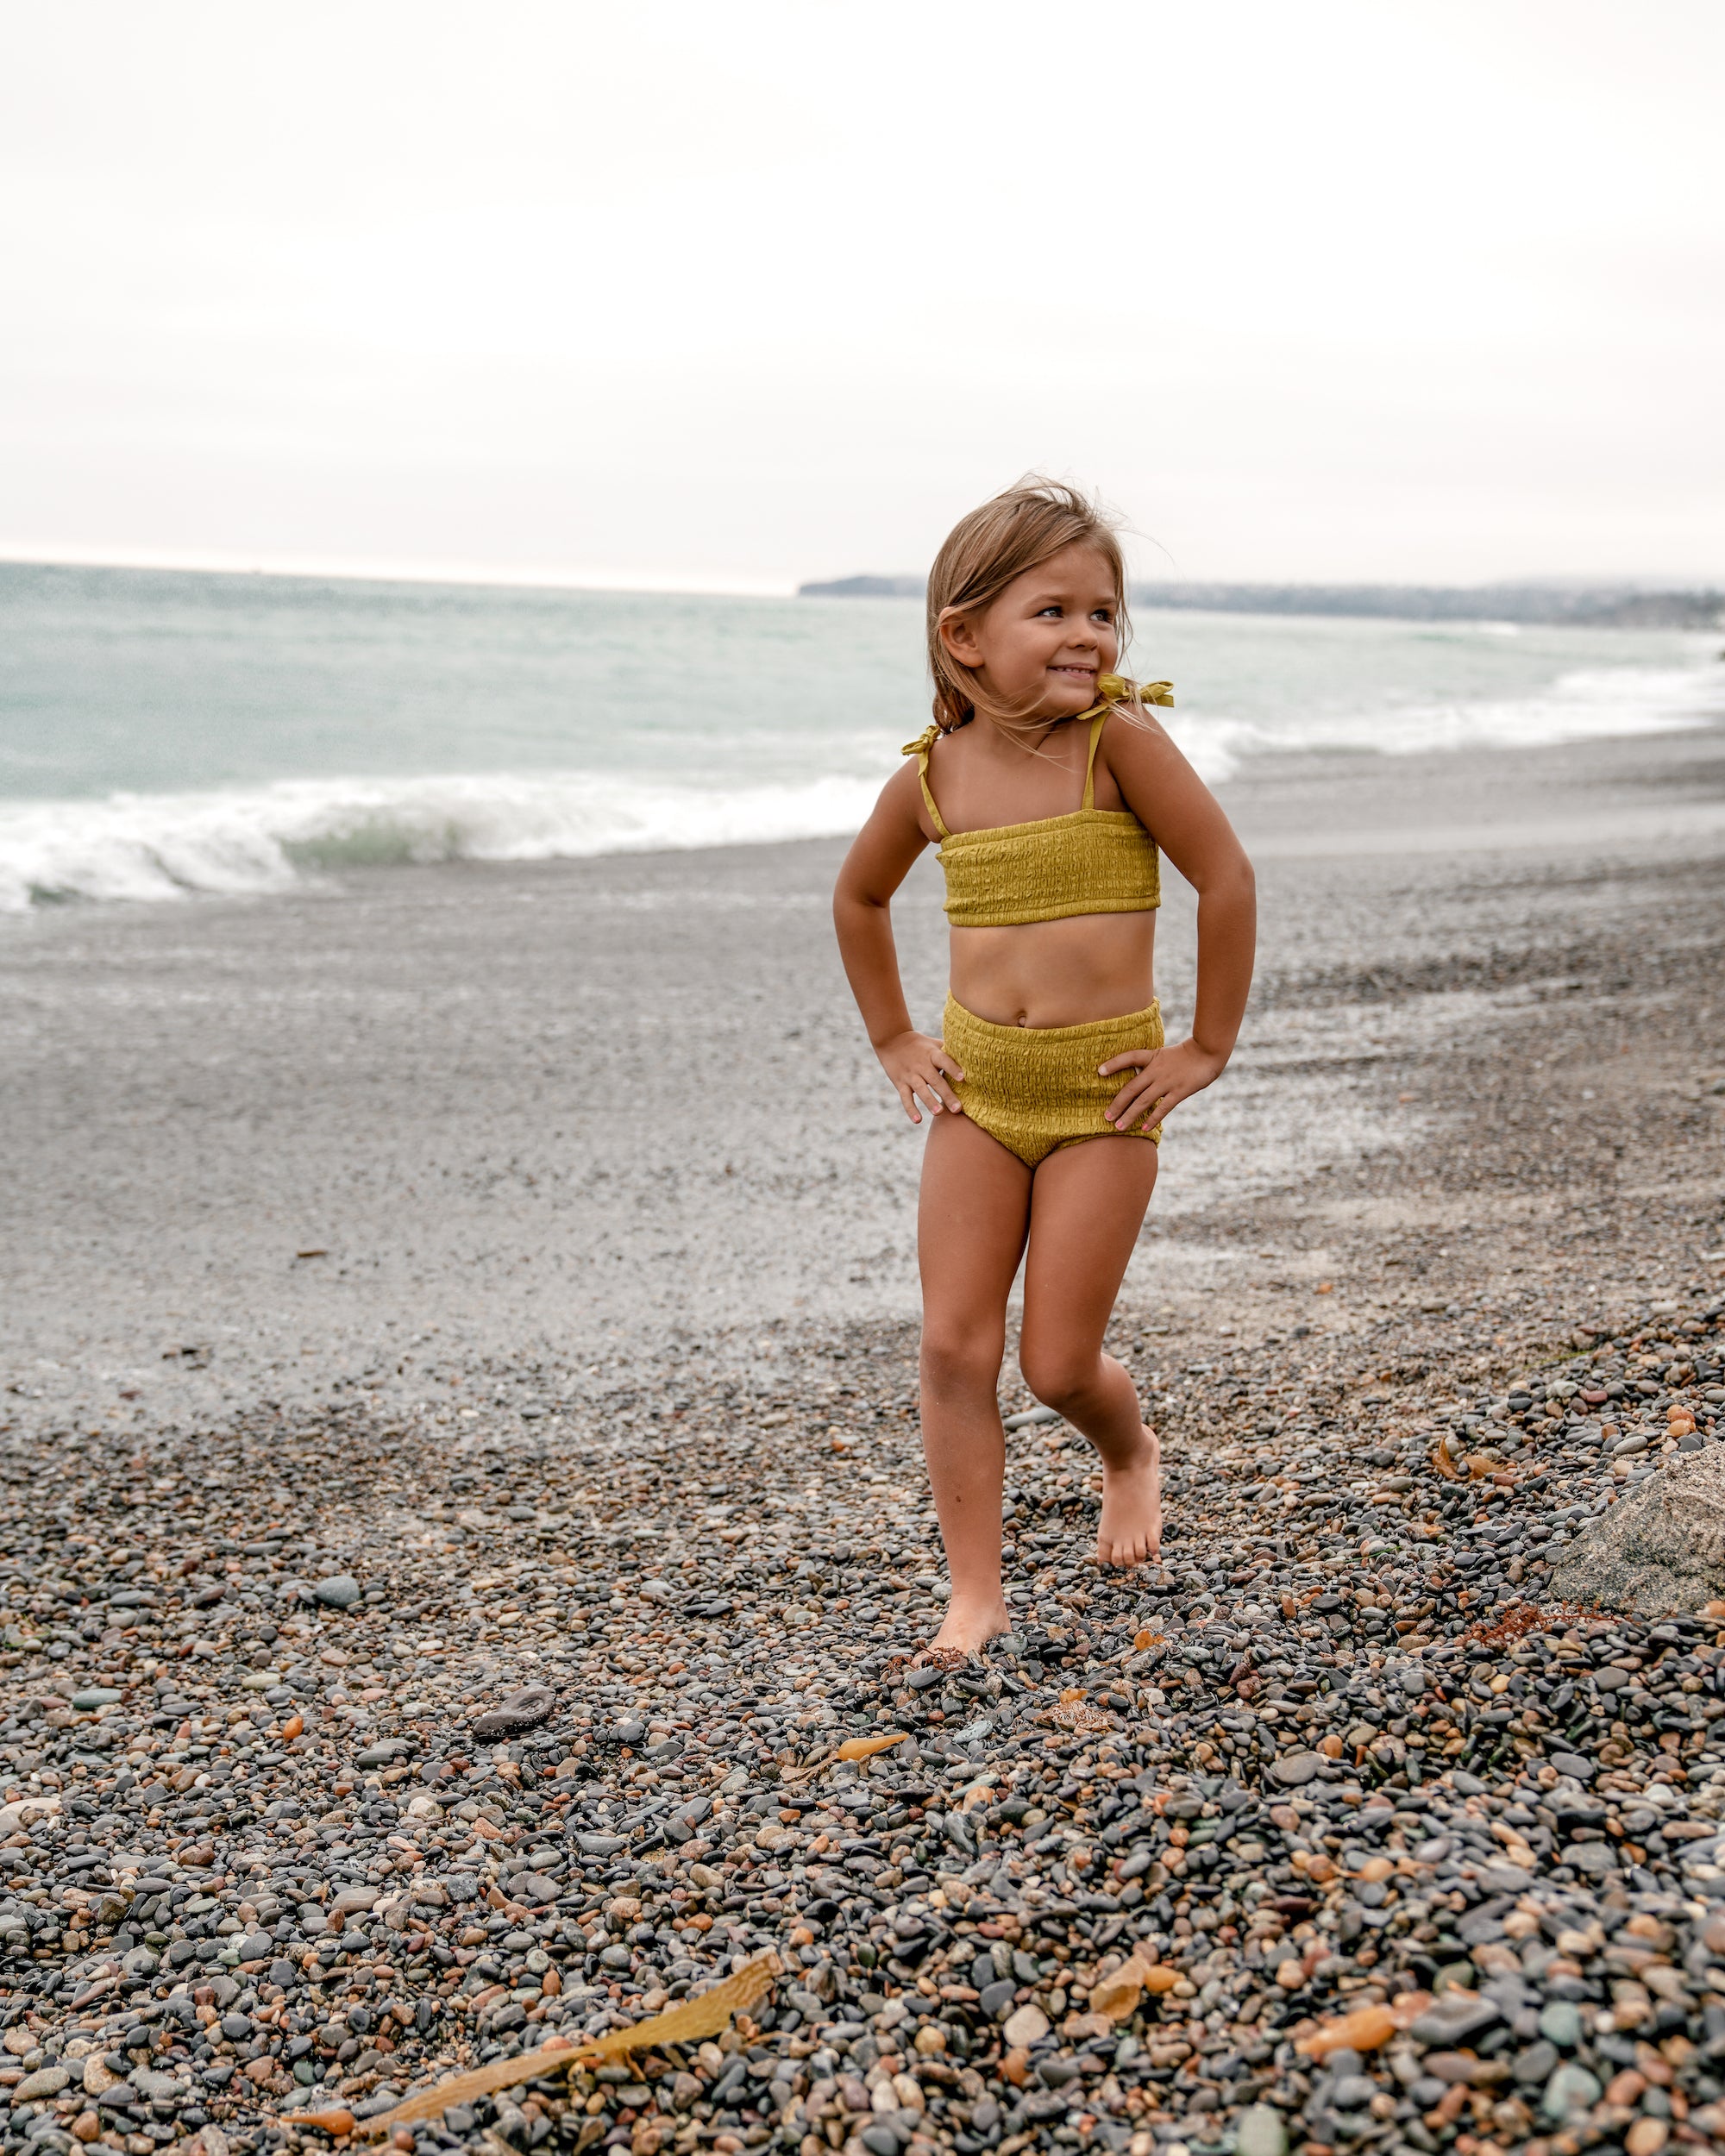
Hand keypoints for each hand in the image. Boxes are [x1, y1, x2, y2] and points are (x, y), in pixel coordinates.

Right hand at [877, 1029, 965, 1124]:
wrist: (891, 1039)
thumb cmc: (920, 1044)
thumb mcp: (934, 1044)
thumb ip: (950, 1051)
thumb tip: (974, 1057)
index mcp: (932, 1054)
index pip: (943, 1060)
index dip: (953, 1068)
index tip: (963, 1078)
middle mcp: (921, 1065)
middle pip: (935, 1080)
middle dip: (947, 1095)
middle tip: (958, 1109)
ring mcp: (910, 1075)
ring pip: (920, 1089)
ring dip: (929, 1102)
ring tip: (939, 1113)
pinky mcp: (900, 1083)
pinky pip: (905, 1098)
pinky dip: (910, 1109)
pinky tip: (918, 1120)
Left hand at [1098, 1035, 1226, 1132]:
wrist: (1207, 1052)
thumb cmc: (1184, 1055)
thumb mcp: (1162, 1055)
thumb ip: (1149, 1066)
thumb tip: (1134, 1083)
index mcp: (1151, 1057)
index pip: (1129, 1057)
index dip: (1114, 1064)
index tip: (1099, 1072)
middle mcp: (1156, 1069)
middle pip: (1131, 1088)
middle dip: (1117, 1104)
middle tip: (1106, 1117)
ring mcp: (1167, 1081)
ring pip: (1144, 1101)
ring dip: (1130, 1115)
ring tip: (1119, 1127)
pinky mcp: (1179, 1091)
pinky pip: (1163, 1107)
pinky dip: (1153, 1118)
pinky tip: (1144, 1128)